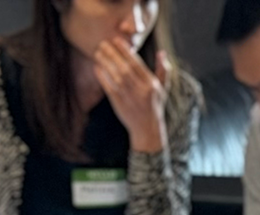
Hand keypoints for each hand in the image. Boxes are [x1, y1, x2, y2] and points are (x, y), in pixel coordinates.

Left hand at [94, 36, 166, 152]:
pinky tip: (97, 66)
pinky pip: (108, 87)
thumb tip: (162, 53)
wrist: (147, 129)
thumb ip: (162, 70)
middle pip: (124, 68)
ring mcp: (128, 97)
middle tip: (103, 43)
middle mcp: (140, 90)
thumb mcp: (162, 89)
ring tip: (97, 52)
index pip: (137, 64)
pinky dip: (102, 76)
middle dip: (113, 54)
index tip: (117, 40)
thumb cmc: (155, 106)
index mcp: (150, 85)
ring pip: (115, 76)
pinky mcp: (118, 103)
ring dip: (105, 63)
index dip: (126, 51)